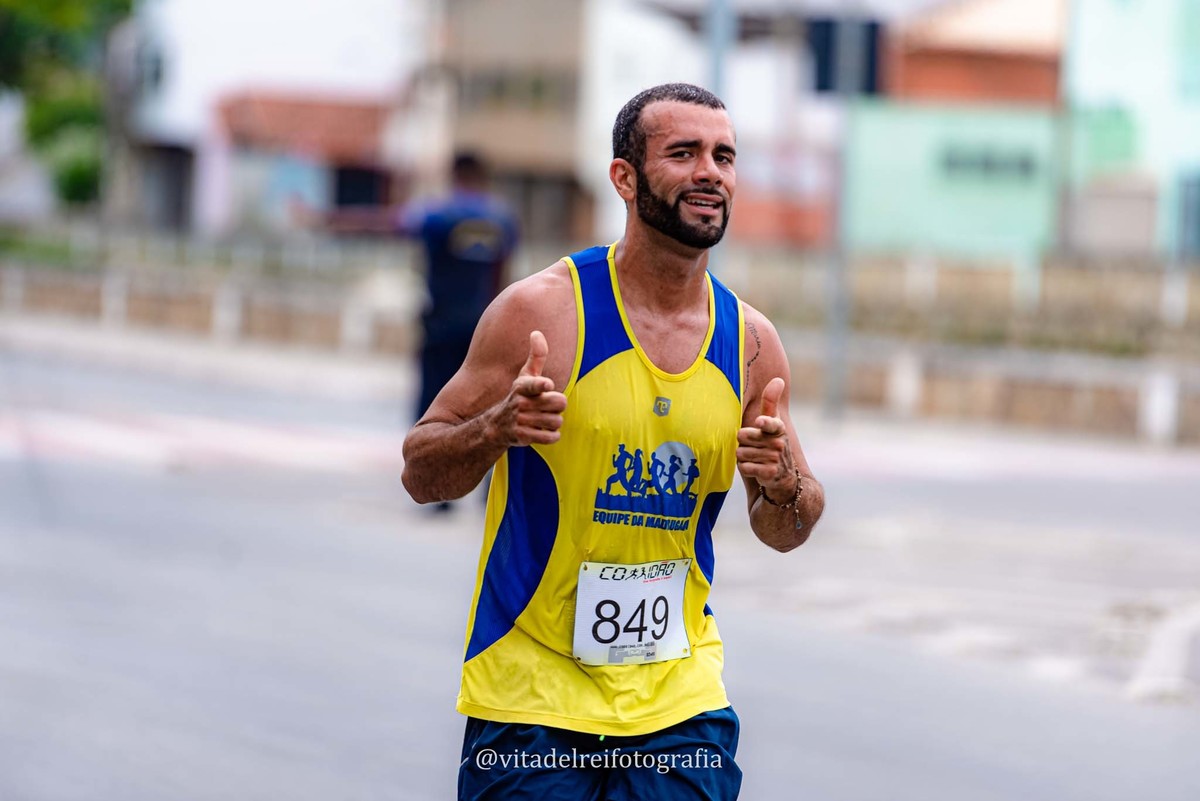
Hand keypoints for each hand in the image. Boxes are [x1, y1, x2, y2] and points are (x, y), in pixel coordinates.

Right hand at [497, 330, 566, 445]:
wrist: (498, 426)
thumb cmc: (519, 396)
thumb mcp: (525, 376)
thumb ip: (536, 356)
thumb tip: (536, 332)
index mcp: (522, 387)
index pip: (534, 385)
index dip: (541, 385)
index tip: (547, 384)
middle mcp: (520, 403)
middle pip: (559, 402)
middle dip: (558, 405)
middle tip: (548, 406)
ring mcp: (521, 421)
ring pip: (557, 421)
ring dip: (554, 421)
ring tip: (543, 419)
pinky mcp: (523, 437)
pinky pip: (551, 437)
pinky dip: (552, 435)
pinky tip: (543, 431)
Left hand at [737, 377, 794, 495]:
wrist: (783, 477)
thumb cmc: (771, 443)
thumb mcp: (773, 422)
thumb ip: (771, 401)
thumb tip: (778, 378)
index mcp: (778, 428)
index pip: (770, 423)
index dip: (764, 423)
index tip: (759, 422)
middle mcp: (779, 443)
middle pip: (743, 436)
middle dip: (743, 442)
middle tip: (754, 446)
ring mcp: (775, 459)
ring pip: (741, 453)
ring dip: (744, 457)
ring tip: (756, 458)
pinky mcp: (769, 473)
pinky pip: (744, 467)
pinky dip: (745, 469)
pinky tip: (755, 469)